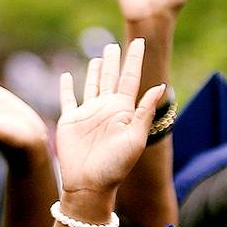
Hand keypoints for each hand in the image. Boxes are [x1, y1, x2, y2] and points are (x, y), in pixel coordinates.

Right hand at [55, 41, 166, 200]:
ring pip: (92, 85)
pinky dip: (65, 87)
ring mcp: (88, 114)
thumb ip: (144, 112)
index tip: (140, 41)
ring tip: (99, 56)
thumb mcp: (135, 139)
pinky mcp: (70, 121)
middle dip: (114, 60)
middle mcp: (106, 109)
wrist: (90, 186)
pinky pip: (67, 99)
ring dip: (94, 70)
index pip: (130, 78)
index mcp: (123, 110)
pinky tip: (66, 76)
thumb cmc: (115, 166)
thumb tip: (160, 86)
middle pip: (111, 77)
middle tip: (114, 44)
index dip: (134, 59)